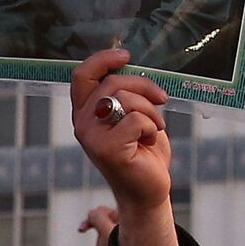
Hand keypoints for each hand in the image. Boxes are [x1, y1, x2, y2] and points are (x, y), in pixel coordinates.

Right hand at [71, 49, 179, 245]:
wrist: (149, 190)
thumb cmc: (143, 151)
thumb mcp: (132, 115)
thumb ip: (125, 94)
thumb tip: (130, 65)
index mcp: (85, 112)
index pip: (82, 75)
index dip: (102, 59)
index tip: (126, 55)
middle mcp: (82, 123)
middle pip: (113, 83)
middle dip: (144, 86)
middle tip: (162, 98)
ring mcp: (92, 137)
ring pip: (126, 99)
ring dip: (151, 111)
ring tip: (154, 128)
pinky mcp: (107, 150)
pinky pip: (136, 119)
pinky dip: (151, 127)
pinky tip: (149, 142)